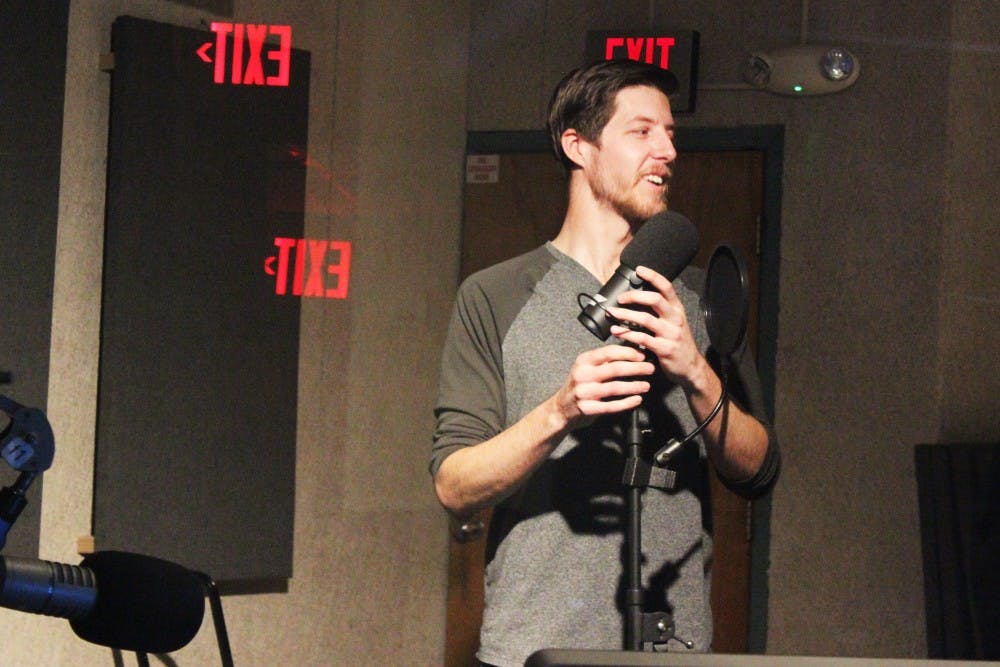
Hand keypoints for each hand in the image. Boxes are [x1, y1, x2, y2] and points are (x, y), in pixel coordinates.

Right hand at [553, 344, 654, 426]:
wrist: (561, 407)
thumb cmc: (580, 385)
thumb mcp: (587, 367)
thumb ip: (605, 361)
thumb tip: (632, 352)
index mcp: (584, 361)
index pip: (609, 352)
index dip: (628, 353)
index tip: (642, 355)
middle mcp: (582, 374)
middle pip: (615, 369)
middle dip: (636, 368)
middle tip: (650, 368)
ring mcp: (584, 392)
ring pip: (614, 387)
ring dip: (634, 386)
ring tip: (646, 385)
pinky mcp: (587, 408)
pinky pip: (611, 406)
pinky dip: (627, 403)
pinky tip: (637, 400)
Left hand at [606, 265, 709, 391]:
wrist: (691, 367)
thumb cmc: (677, 342)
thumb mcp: (674, 322)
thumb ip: (660, 311)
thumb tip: (637, 297)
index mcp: (677, 309)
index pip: (666, 287)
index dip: (653, 276)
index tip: (639, 269)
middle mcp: (675, 319)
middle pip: (655, 299)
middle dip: (634, 295)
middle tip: (620, 298)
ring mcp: (671, 334)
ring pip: (646, 319)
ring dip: (626, 315)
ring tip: (612, 313)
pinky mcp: (664, 349)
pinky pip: (643, 339)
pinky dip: (627, 334)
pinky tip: (617, 332)